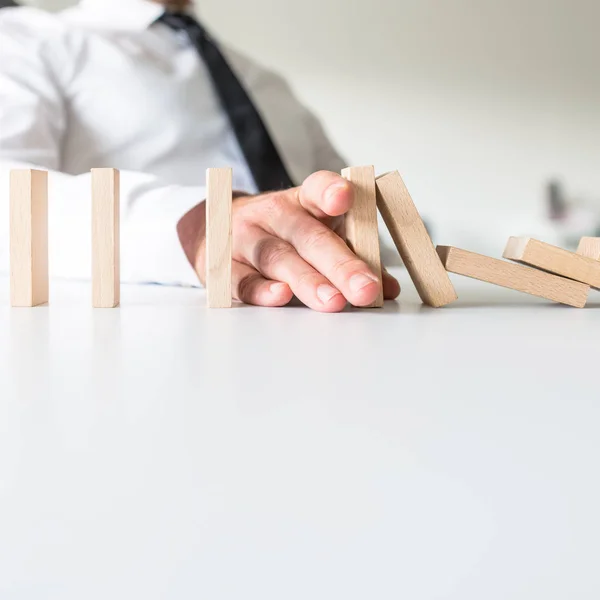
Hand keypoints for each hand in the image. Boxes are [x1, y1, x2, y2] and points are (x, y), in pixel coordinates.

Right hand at [177, 171, 400, 311]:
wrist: (225, 228)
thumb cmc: (286, 233)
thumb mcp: (320, 232)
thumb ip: (353, 256)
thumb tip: (386, 289)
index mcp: (302, 200)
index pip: (316, 188)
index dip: (330, 191)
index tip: (345, 197)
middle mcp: (274, 214)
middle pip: (307, 235)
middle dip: (339, 263)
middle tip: (365, 288)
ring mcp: (246, 238)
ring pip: (277, 258)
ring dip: (307, 281)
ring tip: (334, 301)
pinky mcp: (225, 265)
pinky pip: (243, 279)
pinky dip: (262, 290)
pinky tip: (281, 297)